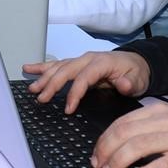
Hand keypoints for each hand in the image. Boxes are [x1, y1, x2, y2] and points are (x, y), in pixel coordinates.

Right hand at [23, 50, 151, 114]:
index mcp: (102, 63)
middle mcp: (88, 59)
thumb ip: (130, 83)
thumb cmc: (135, 72)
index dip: (74, 93)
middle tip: (42, 98)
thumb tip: (123, 84)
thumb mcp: (138, 80)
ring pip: (59, 67)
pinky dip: (42, 67)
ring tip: (32, 88)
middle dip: (52, 84)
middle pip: (66, 71)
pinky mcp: (77, 64)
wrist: (136, 63)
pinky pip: (57, 64)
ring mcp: (81, 60)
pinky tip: (29, 69)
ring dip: (44, 77)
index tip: (68, 108)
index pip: (84, 78)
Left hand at [91, 101, 167, 167]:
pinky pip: (158, 166)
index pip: (122, 122)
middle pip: (125, 133)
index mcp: (159, 111)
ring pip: (137, 147)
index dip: (104, 139)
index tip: (97, 152)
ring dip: (118, 162)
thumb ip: (147, 128)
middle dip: (106, 150)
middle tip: (99, 164)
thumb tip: (117, 143)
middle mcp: (166, 121)